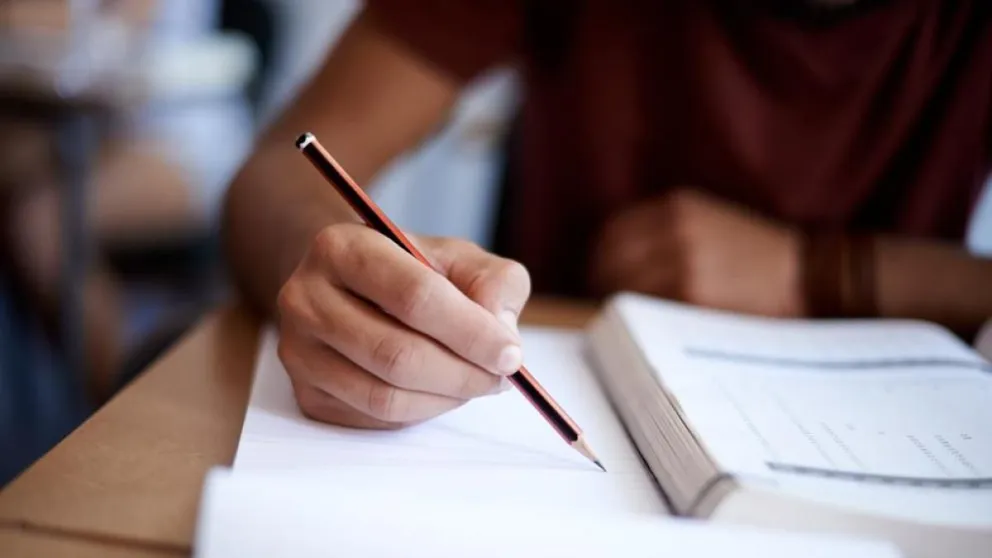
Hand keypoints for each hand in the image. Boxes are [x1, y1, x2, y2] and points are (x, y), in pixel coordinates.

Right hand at [277, 224, 529, 428]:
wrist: (351, 287)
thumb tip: (501, 332)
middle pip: (397, 354)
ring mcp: (299, 350)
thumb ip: (494, 282)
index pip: (414, 296)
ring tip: (476, 382)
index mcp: (342, 247)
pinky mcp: (306, 393)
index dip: (470, 332)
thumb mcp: (459, 257)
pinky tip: (440, 390)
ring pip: (385, 395)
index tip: (511, 354)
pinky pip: (374, 418)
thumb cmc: (411, 271)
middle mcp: (306, 297)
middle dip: (463, 373)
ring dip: (445, 398)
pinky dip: (421, 411)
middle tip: (501, 377)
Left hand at [589, 189, 803, 316]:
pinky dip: (640, 319)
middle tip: (607, 305)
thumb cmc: (759, 256)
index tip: (599, 277)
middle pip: (610, 260)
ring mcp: (682, 262)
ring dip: (619, 305)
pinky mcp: (692, 295)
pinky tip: (649, 328)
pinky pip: (647, 309)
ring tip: (628, 320)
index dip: (601, 258)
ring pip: (624, 286)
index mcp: (677, 207)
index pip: (612, 232)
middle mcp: (675, 229)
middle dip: (603, 284)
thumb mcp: (711, 222)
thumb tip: (614, 261)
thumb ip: (666, 232)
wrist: (808, 276)